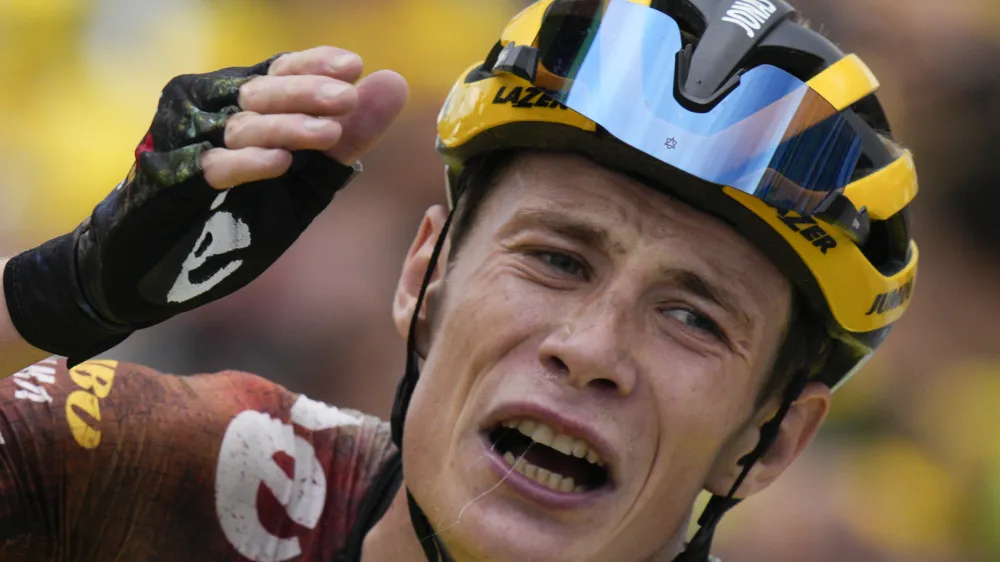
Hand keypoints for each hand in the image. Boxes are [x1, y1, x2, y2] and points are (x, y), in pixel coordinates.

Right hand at [2, 47, 407, 364]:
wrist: (159, 272)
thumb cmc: (233, 221)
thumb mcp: (305, 182)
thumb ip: (348, 138)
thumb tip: (393, 83)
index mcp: (241, 104)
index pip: (278, 70)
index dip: (314, 65)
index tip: (354, 66)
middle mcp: (208, 110)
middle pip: (261, 91)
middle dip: (307, 92)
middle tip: (347, 96)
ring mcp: (184, 142)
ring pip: (240, 123)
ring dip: (286, 126)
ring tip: (328, 132)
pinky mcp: (167, 179)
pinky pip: (209, 165)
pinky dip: (246, 163)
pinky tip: (280, 164)